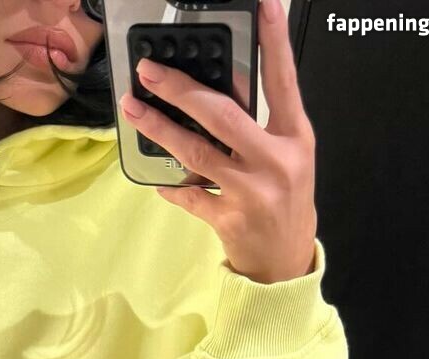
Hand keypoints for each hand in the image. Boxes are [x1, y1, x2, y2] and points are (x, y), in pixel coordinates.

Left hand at [119, 0, 317, 284]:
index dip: (274, 41)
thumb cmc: (285, 202)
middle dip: (180, 90)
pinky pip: (189, 196)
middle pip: (222, 115)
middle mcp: (274, 161)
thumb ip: (260, 125)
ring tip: (133, 110)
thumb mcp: (288, 157)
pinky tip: (157, 179)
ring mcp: (250, 192)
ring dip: (159, 129)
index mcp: (295, 137)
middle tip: (149, 71)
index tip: (265, 5)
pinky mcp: (228, 220)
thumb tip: (216, 91)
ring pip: (196, 152)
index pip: (283, 80)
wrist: (286, 264)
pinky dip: (171, 186)